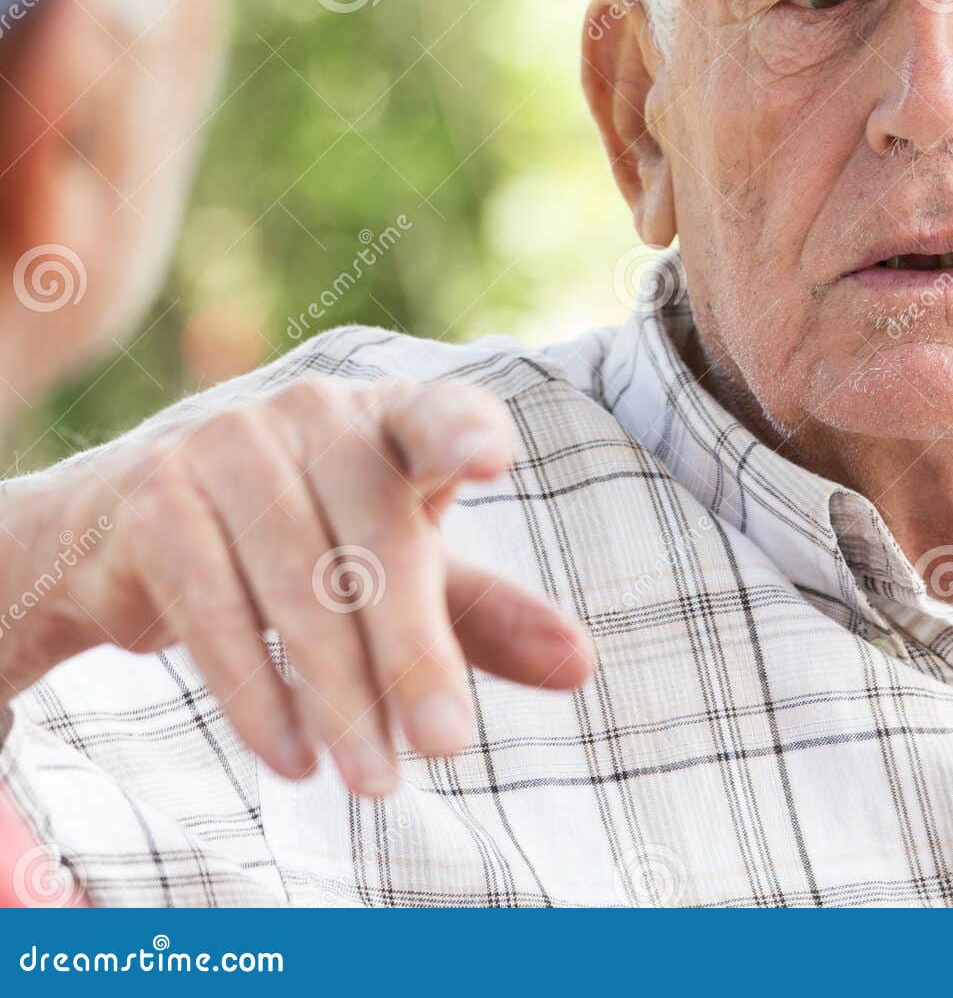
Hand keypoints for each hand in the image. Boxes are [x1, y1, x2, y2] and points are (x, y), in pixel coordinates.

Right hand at [0, 377, 593, 796]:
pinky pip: (212, 607)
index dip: (464, 431)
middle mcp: (314, 414)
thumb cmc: (306, 535)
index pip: (439, 414)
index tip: (491, 460)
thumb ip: (483, 613)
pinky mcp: (158, 497)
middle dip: (413, 656)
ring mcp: (228, 444)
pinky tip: (291, 757)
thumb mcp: (401, 566)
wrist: (129, 523)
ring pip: (298, 586)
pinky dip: (254, 692)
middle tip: (446, 750)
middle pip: (378, 541)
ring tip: (372, 779)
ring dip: (338, 697)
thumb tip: (582, 666)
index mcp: (390, 417)